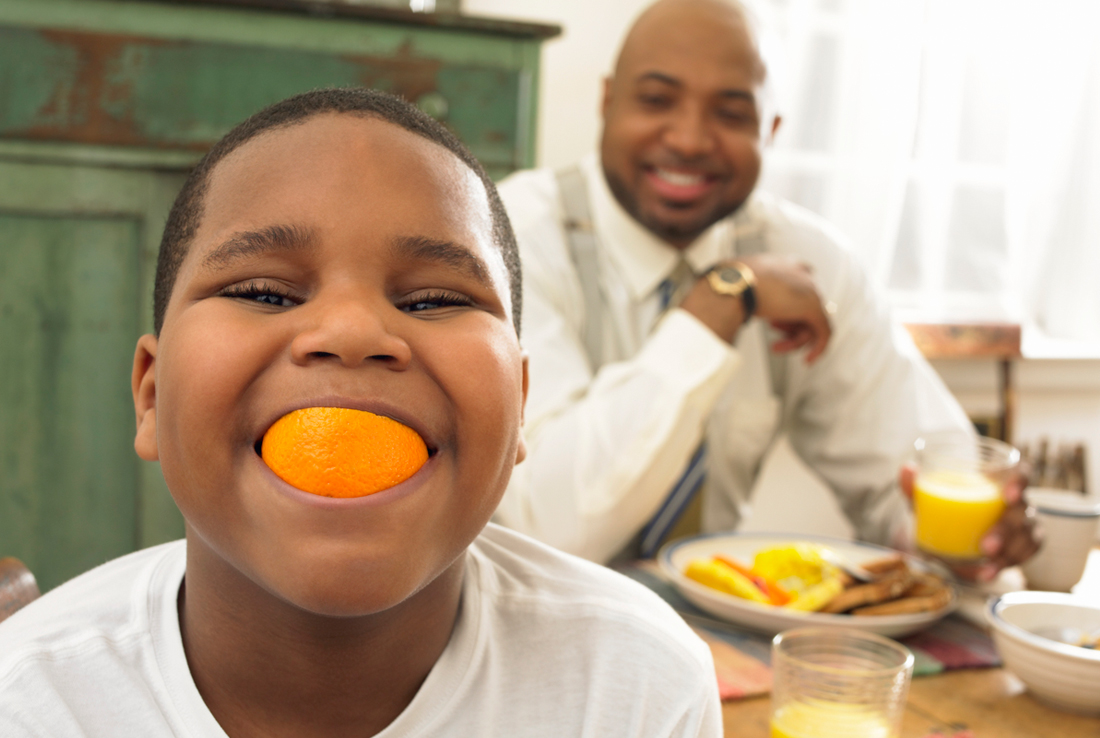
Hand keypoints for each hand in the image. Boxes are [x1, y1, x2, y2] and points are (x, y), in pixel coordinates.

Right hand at [679, 254, 831, 361]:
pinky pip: (824, 332)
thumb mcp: (736, 283)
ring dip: (795, 339)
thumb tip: (716, 299)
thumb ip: (743, 291)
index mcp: (784, 263)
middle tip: (775, 336)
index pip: (798, 286)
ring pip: (812, 321)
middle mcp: (801, 273)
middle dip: (790, 325)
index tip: (776, 323)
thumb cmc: (726, 282)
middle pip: (805, 306)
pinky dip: (818, 348)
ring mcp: (810, 289)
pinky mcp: (814, 307)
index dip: (787, 309)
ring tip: (777, 345)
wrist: (729, 284)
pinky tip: (808, 359)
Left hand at [899, 463, 1041, 581]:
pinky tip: (987, 573)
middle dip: (1007, 530)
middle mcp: (1015, 502)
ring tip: (986, 566)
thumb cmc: (941, 510)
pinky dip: (1006, 566)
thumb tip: (907, 469)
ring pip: (1028, 536)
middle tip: (986, 546)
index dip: (1021, 481)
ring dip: (1010, 553)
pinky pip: (1025, 554)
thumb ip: (916, 487)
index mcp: (997, 481)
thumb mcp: (925, 500)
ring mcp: (1021, 524)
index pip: (1021, 472)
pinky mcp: (1020, 546)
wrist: (943, 539)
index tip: (1009, 496)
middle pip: (1022, 511)